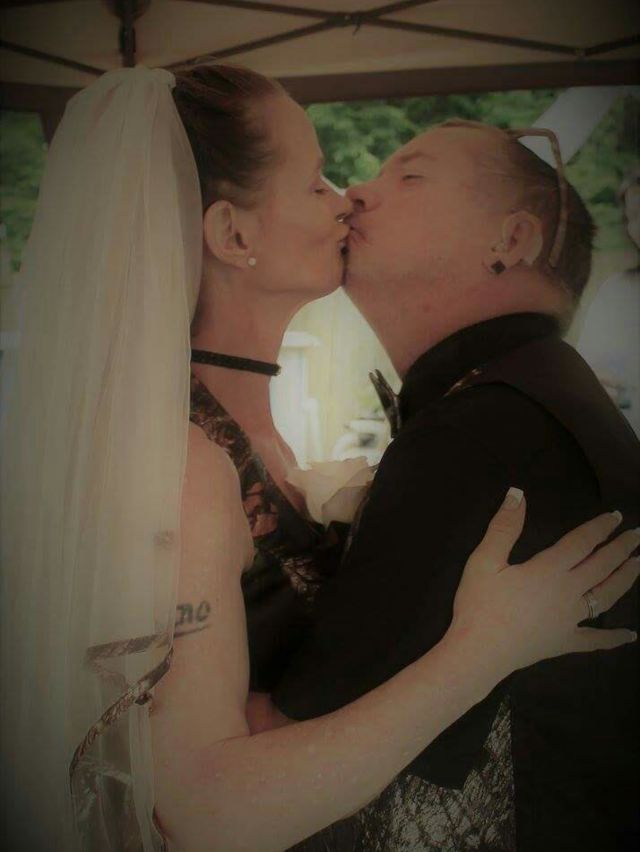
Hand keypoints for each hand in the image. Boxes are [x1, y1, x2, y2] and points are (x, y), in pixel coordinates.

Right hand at [449, 488, 638, 674]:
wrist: (478, 652)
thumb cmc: (479, 604)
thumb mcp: (484, 560)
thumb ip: (504, 527)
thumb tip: (518, 494)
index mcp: (550, 569)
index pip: (582, 542)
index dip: (600, 528)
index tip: (616, 516)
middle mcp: (568, 592)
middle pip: (602, 566)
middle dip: (622, 549)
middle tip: (638, 535)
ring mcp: (570, 620)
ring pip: (606, 597)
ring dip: (625, 579)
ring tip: (639, 566)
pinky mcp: (564, 642)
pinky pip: (595, 640)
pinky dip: (614, 637)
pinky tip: (630, 635)